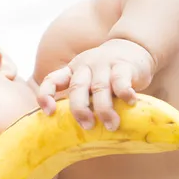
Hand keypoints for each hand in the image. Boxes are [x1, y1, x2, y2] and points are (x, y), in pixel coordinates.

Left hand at [37, 38, 155, 130]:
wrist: (132, 47)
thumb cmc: (105, 73)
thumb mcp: (87, 80)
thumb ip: (81, 97)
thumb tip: (74, 130)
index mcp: (71, 71)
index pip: (51, 80)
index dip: (46, 95)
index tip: (48, 112)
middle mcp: (85, 66)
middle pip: (77, 87)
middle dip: (80, 109)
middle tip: (87, 126)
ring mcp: (104, 64)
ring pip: (100, 87)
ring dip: (104, 108)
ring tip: (111, 125)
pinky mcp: (124, 66)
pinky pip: (121, 80)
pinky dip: (125, 93)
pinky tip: (129, 103)